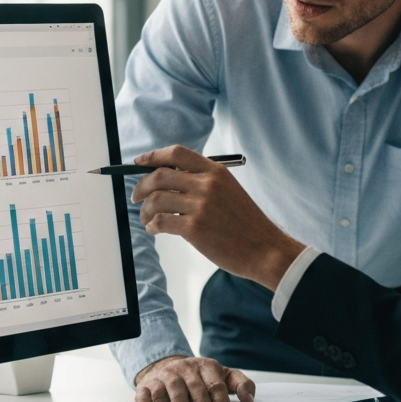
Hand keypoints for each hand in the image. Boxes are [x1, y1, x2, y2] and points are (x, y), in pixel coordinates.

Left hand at [131, 145, 304, 290]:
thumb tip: (166, 180)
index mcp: (215, 171)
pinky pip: (160, 221)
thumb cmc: (244, 222)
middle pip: (160, 176)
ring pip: (156, 199)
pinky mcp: (195, 228)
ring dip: (145, 210)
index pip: (176, 153)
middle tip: (136, 197)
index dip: (153, 156)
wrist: (263, 248)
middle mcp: (207, 184)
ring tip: (147, 219)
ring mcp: (200, 206)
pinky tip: (155, 230)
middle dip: (141, 186)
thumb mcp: (228, 190)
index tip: (139, 163)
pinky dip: (152, 226)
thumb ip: (202, 181)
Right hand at [134, 355, 254, 401]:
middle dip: (200, 400)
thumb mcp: (223, 375)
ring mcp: (165, 376)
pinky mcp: (147, 385)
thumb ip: (240, 384)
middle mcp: (184, 368)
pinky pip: (144, 394)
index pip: (215, 382)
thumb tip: (250, 401)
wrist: (170, 366)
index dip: (220, 398)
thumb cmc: (200, 377)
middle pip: (193, 385)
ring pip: (170, 387)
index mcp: (205, 366)